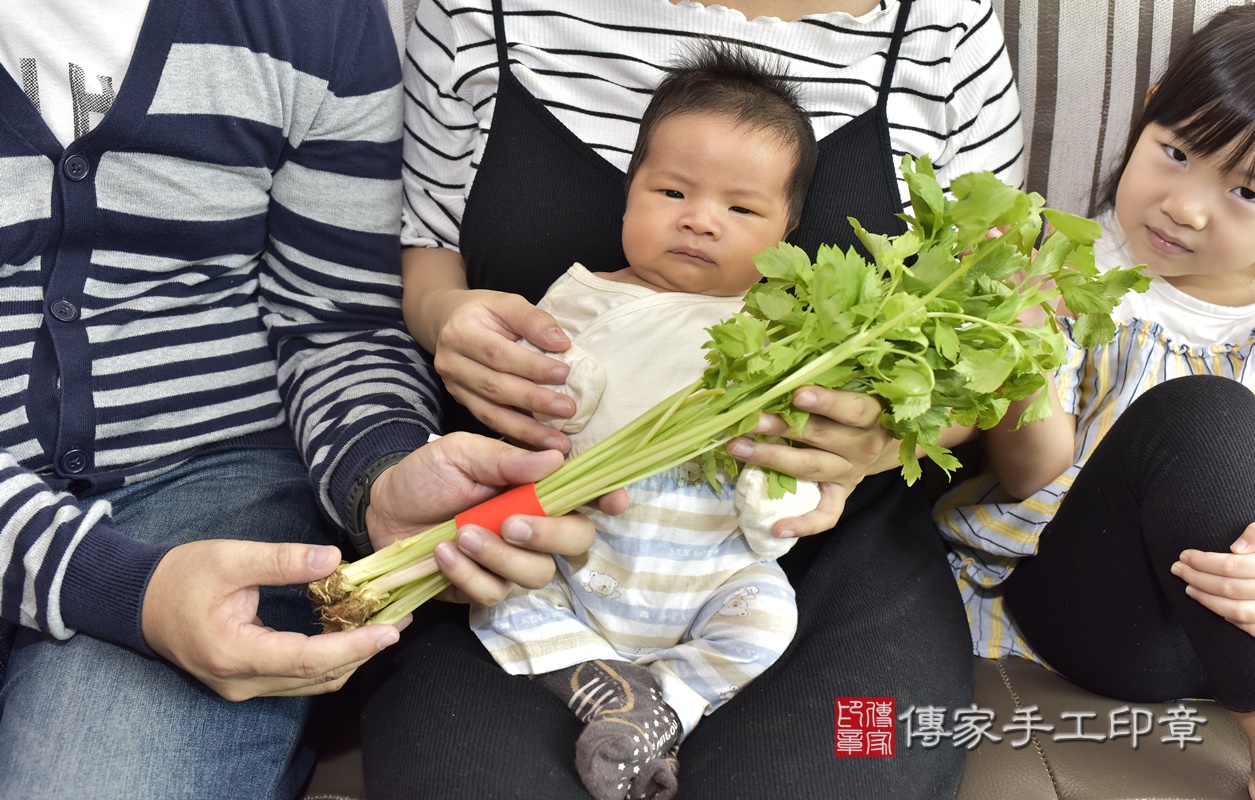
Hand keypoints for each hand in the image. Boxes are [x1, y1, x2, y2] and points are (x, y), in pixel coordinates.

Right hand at [142, 541, 403, 700]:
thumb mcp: (230, 558)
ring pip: (311, 683)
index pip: (307, 658)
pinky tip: (351, 634)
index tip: (389, 632)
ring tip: (385, 626)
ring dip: (350, 657)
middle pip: (316, 676)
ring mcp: (243, 687)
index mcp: (234, 652)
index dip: (353, 647)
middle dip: (362, 652)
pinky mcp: (248, 681)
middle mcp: (241, 681)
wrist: (139, 601)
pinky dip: (330, 659)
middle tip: (400, 622)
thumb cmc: (181, 576)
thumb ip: (282, 560)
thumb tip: (333, 560)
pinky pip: (299, 678)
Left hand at [365, 432, 627, 604]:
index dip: (607, 499)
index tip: (613, 503)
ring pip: (537, 573)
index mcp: (536, 488)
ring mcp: (511, 560)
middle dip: (551, 535)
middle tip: (511, 523)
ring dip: (501, 556)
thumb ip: (506, 458)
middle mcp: (534, 526)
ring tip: (462, 534)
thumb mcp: (462, 453)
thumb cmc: (428, 474)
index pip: (586, 496)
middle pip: (577, 542)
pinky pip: (495, 592)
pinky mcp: (484, 587)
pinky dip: (469, 573)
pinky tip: (443, 552)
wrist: (383, 508)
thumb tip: (556, 458)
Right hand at [433, 290, 577, 450]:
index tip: (564, 374)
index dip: (531, 366)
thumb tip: (560, 342)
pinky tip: (539, 447)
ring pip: (491, 413)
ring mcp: (454, 388)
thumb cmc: (485, 313)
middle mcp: (451, 363)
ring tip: (557, 443)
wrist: (448, 323)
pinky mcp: (462, 403)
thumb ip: (533, 319)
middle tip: (568, 409)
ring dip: (527, 430)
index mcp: (460, 333)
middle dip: (534, 401)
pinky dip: (516, 436)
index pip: (498, 353)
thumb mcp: (506, 303)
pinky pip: (490, 423)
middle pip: (495, 386)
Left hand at [724, 387, 890, 537]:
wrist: (887, 441)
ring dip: (772, 458)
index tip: (797, 395)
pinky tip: (777, 528)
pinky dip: (802, 525)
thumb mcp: (855, 385)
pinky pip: (826, 515)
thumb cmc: (858, 404)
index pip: (854, 410)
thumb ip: (823, 372)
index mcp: (873, 415)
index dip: (827, 403)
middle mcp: (864, 446)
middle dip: (783, 427)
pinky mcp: (841, 495)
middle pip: (822, 437)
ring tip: (738, 448)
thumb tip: (774, 352)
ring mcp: (851, 473)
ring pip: (811, 468)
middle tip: (751, 419)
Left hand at [1174, 522, 1254, 636]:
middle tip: (1178, 570)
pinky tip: (1219, 611)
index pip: (1231, 566)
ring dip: (1207, 601)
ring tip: (1189, 589)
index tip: (1184, 555)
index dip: (1203, 561)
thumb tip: (1234, 548)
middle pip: (1228, 588)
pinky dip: (1232, 621)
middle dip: (1197, 578)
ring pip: (1236, 611)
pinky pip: (1253, 630)